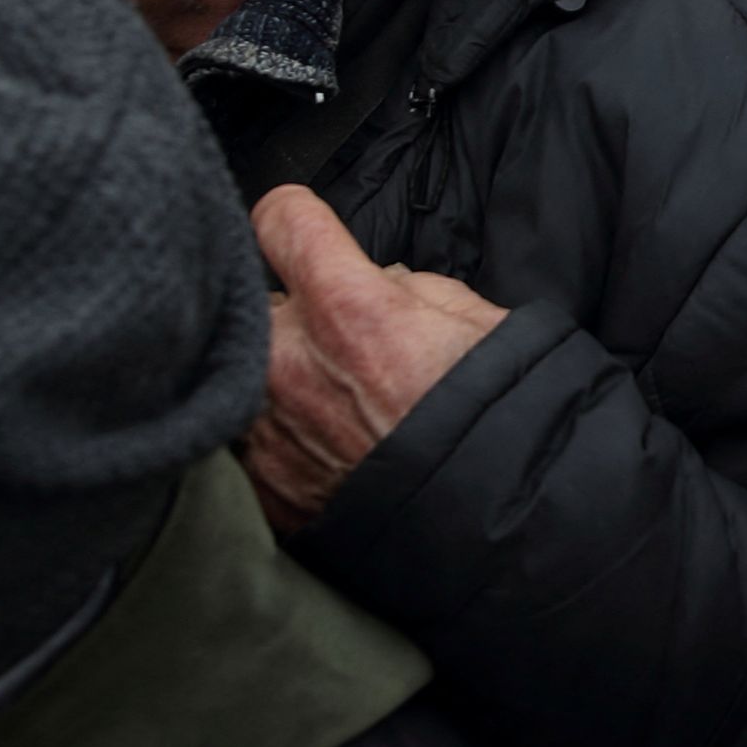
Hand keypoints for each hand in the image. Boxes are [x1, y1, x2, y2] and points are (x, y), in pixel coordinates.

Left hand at [245, 187, 509, 531]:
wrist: (497, 528)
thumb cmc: (498, 425)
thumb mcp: (478, 321)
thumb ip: (408, 288)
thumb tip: (376, 283)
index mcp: (347, 307)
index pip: (278, 219)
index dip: (295, 220)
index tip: (301, 232)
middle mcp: (290, 362)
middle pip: (258, 304)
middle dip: (293, 318)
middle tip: (344, 351)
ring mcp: (267, 429)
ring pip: (247, 374)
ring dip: (281, 383)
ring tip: (341, 411)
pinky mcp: (264, 485)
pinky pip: (250, 439)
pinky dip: (283, 441)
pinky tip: (333, 454)